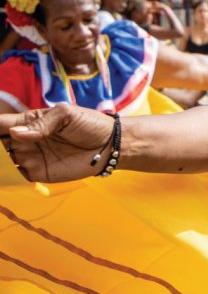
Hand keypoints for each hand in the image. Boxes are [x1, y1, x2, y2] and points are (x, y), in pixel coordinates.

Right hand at [0, 106, 114, 181]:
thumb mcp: (66, 115)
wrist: (110, 145)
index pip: (0, 124)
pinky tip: (5, 175)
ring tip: (1, 163)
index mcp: (28, 121)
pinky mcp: (37, 174)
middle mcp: (24, 140)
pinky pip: (15, 177)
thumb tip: (16, 134)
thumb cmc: (90, 124)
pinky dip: (6, 178)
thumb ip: (41, 123)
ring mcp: (29, 157)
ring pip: (3, 162)